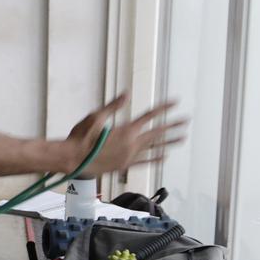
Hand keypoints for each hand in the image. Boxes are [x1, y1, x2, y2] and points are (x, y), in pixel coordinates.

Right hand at [66, 93, 186, 175]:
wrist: (72, 160)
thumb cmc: (80, 137)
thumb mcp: (95, 117)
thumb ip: (113, 106)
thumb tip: (126, 94)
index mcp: (126, 130)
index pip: (150, 116)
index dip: (163, 108)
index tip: (175, 102)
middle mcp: (132, 144)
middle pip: (157, 133)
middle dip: (173, 126)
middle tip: (186, 121)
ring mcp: (130, 156)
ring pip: (155, 148)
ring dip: (170, 143)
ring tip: (183, 138)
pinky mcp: (124, 165)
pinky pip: (145, 161)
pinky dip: (156, 158)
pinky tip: (165, 157)